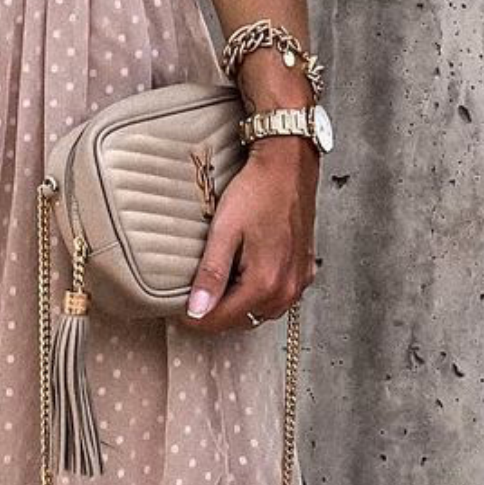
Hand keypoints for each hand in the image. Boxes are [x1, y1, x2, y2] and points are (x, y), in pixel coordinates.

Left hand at [182, 140, 318, 332]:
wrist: (288, 165)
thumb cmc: (257, 191)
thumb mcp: (225, 231)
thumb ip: (211, 274)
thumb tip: (196, 310)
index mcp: (265, 282)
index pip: (223, 319)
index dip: (197, 318)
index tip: (178, 309)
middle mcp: (286, 289)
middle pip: (243, 319)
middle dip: (217, 314)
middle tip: (193, 298)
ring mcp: (299, 280)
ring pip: (261, 312)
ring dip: (238, 307)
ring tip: (216, 289)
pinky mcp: (305, 269)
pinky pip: (279, 297)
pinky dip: (259, 295)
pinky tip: (245, 278)